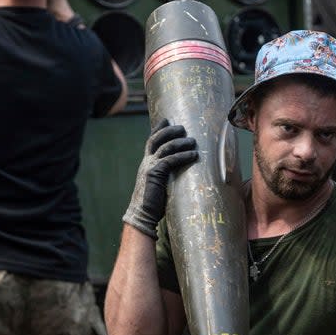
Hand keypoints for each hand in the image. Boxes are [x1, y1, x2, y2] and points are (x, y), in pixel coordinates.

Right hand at [122, 118, 197, 237]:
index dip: (158, 129)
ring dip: (181, 142)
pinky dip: (183, 155)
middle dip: (169, 130)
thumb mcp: (159, 184)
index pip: (151, 141)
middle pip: (156, 139)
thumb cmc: (153, 203)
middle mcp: (146, 162)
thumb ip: (166, 175)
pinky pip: (170, 160)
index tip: (166, 119)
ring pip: (166, 147)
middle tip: (182, 127)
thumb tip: (181, 172)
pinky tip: (193, 155)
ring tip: (193, 141)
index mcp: (146, 163)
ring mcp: (149, 167)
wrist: (142, 215)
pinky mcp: (155, 174)